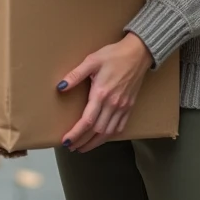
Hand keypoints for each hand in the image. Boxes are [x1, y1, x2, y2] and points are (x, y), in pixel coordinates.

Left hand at [58, 32, 152, 152]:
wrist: (138, 53)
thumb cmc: (114, 55)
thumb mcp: (92, 60)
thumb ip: (76, 75)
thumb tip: (60, 87)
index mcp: (101, 94)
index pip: (87, 121)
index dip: (75, 134)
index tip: (66, 141)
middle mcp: (113, 104)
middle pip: (96, 131)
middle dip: (82, 141)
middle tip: (71, 147)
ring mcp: (122, 106)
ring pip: (108, 132)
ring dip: (95, 142)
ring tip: (83, 147)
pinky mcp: (129, 106)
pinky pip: (120, 127)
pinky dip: (110, 136)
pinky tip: (102, 137)